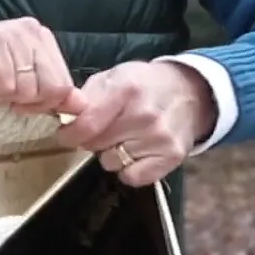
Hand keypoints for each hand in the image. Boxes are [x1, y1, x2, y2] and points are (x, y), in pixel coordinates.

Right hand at [0, 15, 76, 113]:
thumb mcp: (13, 79)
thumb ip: (45, 88)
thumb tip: (80, 107)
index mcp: (40, 38)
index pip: (65, 83)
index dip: (46, 104)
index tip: (21, 104)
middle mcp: (31, 32)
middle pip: (54, 88)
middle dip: (30, 103)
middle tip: (2, 96)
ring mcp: (12, 37)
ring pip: (29, 90)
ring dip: (5, 97)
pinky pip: (5, 87)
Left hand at [55, 61, 214, 187]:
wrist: (189, 92)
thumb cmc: (144, 84)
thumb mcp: (113, 77)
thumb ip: (87, 96)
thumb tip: (65, 118)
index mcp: (126, 89)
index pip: (87, 125)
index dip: (70, 134)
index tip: (66, 134)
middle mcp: (144, 115)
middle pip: (96, 145)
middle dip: (91, 140)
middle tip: (104, 129)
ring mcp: (160, 138)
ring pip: (111, 163)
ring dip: (111, 154)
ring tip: (124, 137)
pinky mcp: (172, 157)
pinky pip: (132, 178)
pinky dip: (128, 169)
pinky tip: (136, 152)